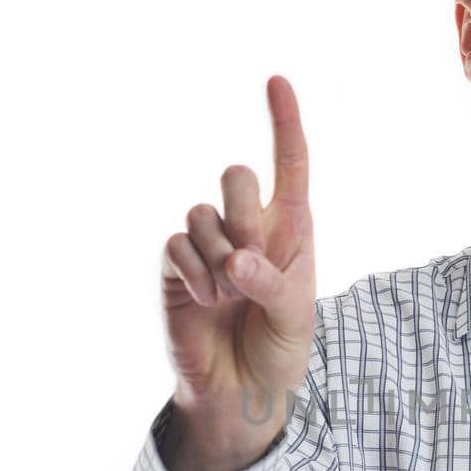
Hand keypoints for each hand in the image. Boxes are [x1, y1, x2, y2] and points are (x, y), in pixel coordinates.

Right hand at [159, 74, 315, 456]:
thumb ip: (272, 283)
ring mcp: (209, 245)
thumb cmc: (279, 350)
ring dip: (218, 256)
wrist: (241, 391)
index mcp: (290, 229)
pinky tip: (206, 302)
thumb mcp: (294, 318)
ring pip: (202, 212)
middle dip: (244, 215)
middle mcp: (248, 227)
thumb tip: (235, 260)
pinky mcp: (176, 266)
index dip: (284, 122)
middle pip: (237, 176)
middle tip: (249, 264)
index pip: (290, 164)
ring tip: (229, 296)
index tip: (276, 80)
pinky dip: (194, 274)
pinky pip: (177, 245)